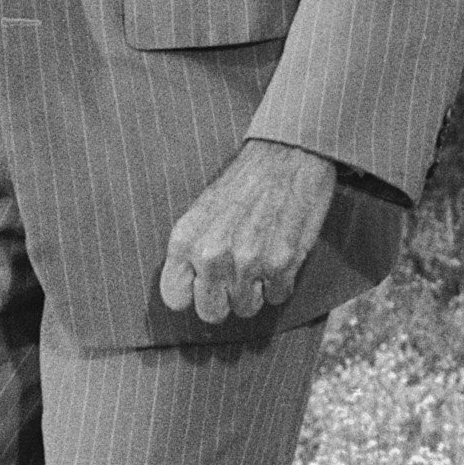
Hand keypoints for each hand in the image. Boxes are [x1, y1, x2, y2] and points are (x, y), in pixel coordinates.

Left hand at [159, 138, 338, 324]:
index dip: (192, 294)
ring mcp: (247, 262)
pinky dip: (282, 282)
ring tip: (262, 260)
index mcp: (186, 240)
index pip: (174, 298)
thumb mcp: (203, 209)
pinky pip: (277, 296)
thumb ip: (193, 249)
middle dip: (226, 300)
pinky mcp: (281, 263)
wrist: (288, 152)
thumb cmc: (246, 180)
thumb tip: (191, 288)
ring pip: (246, 309)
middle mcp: (212, 255)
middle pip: (211, 312)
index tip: (206, 284)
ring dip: (256, 291)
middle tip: (238, 277)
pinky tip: (281, 255)